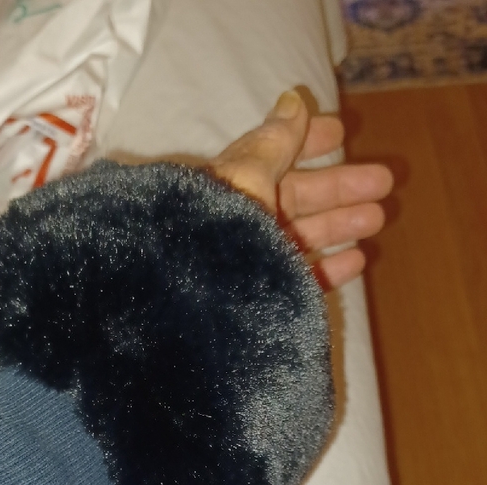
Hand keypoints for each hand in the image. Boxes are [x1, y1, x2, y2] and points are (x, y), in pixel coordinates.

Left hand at [209, 90, 392, 288]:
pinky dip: (331, 269)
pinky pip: (303, 277)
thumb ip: (275, 142)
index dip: (308, 142)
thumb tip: (292, 98)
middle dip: (341, 187)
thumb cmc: (222, 221)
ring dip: (342, 224)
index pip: (278, 156)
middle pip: (301, 197)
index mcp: (240, 183)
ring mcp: (258, 254)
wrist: (197, 287)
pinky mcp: (268, 290)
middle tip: (383, 180)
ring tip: (378, 217)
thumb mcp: (249, 174)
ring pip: (306, 235)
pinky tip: (357, 260)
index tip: (341, 132)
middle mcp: (249, 218)